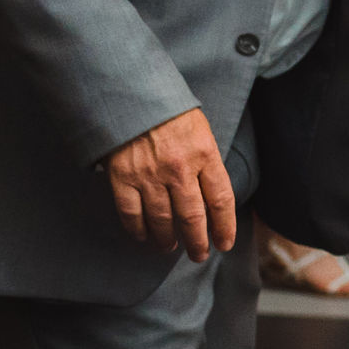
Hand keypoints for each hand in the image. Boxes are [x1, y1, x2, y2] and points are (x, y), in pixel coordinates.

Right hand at [104, 108, 235, 258]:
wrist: (130, 93)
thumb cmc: (170, 111)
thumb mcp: (200, 130)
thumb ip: (207, 161)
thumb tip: (214, 197)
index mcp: (205, 154)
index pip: (221, 200)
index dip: (224, 227)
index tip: (225, 243)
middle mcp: (179, 169)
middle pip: (193, 217)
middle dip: (198, 242)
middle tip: (199, 255)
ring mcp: (149, 175)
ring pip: (162, 220)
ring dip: (168, 239)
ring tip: (171, 247)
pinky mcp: (123, 177)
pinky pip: (132, 213)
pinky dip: (139, 230)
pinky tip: (145, 237)